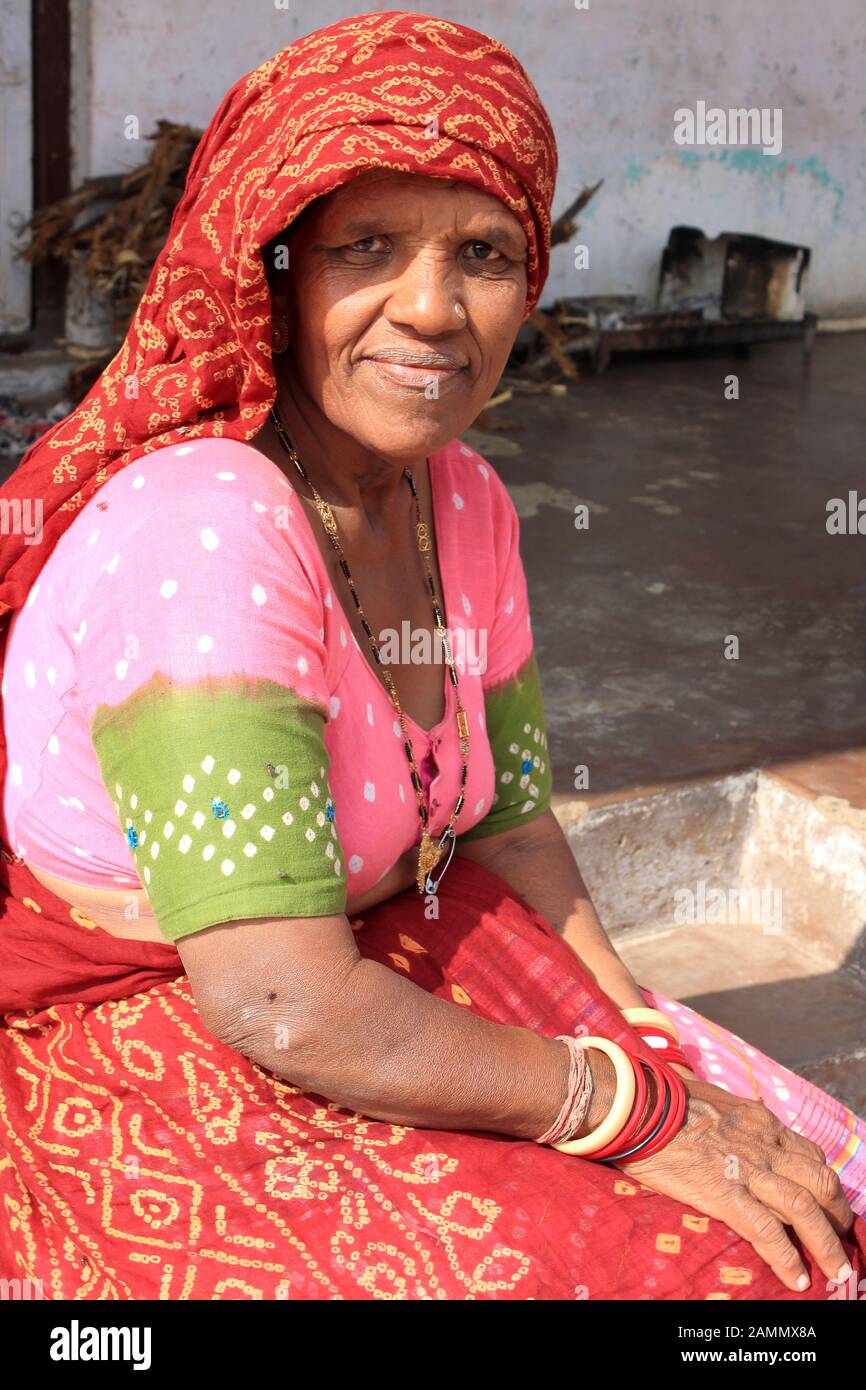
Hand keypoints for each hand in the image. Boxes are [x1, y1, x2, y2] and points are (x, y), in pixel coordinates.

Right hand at [616, 1071, 854, 1292]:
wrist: (635, 1103)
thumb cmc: (663, 1100)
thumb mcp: (712, 1098)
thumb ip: (733, 1116)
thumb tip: (734, 1122)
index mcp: (760, 1121)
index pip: (810, 1154)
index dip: (825, 1185)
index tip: (828, 1205)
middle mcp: (763, 1143)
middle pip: (820, 1181)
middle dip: (837, 1215)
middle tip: (840, 1239)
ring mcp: (746, 1168)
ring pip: (805, 1207)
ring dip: (826, 1244)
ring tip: (834, 1270)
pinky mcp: (723, 1192)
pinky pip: (767, 1230)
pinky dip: (787, 1258)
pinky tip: (796, 1279)